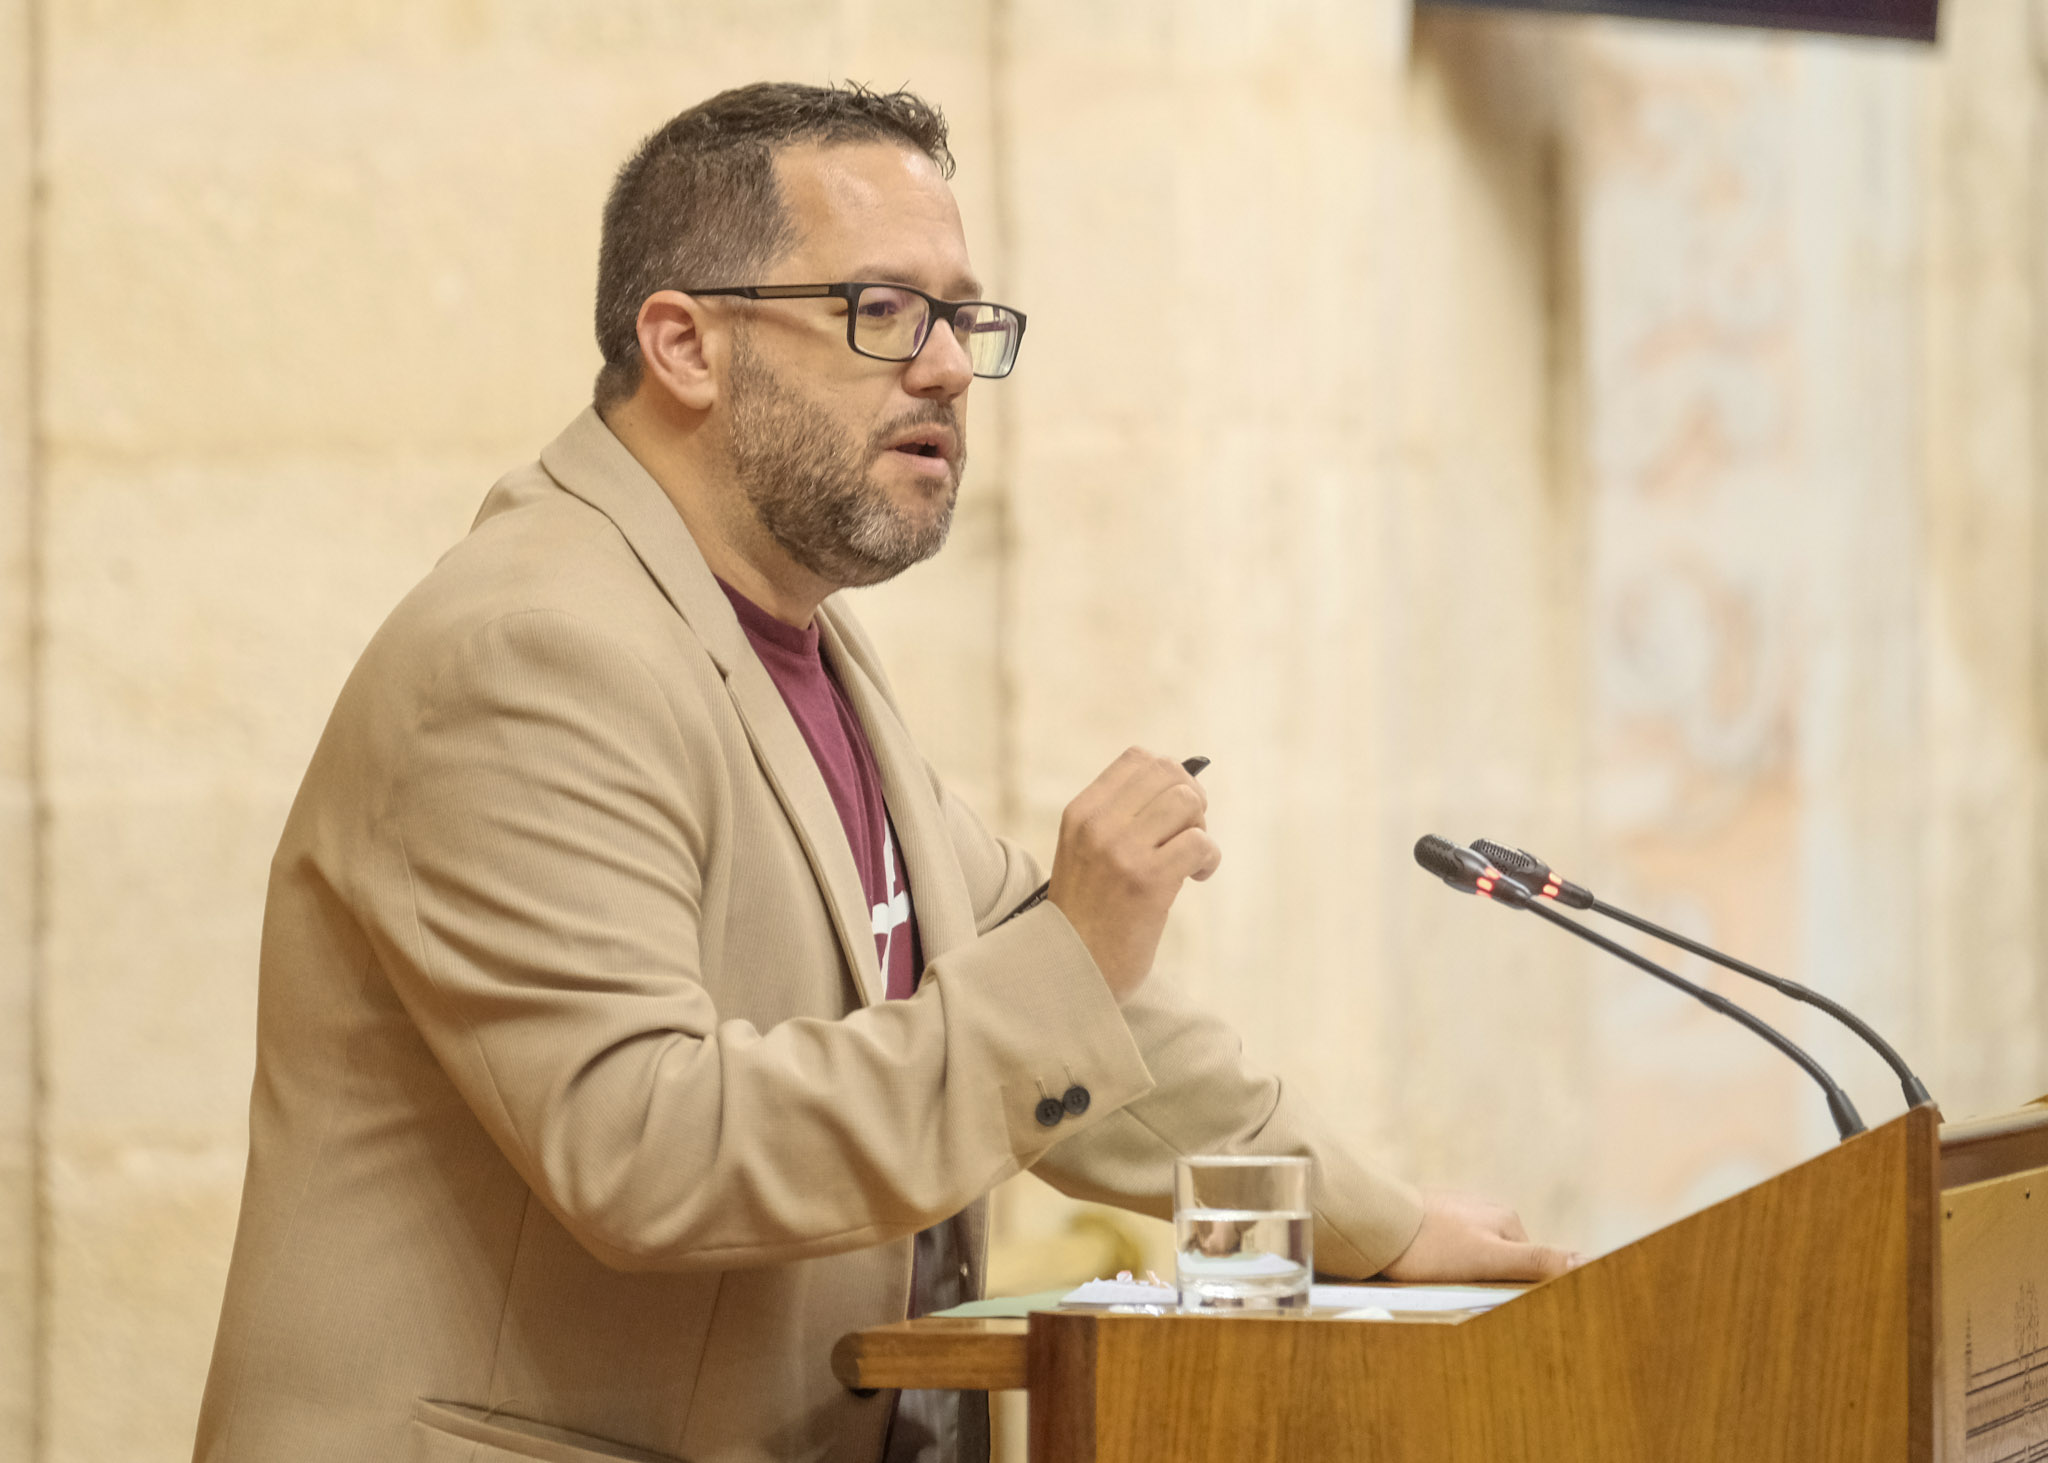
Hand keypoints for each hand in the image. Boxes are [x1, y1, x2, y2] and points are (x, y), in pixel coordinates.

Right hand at [1046, 748, 1221, 1002]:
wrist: (1070, 970)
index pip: (1137, 759)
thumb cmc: (1088, 913)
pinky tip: (1196, 877)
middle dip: (1191, 800)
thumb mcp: (1086, 853)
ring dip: (1201, 829)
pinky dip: (1209, 858)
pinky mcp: (1148, 881)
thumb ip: (1120, 818)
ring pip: (1187, 801)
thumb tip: (1185, 785)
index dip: (1168, 777)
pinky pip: (1200, 843)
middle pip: (1168, 773)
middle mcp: (1098, 824)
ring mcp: (1122, 851)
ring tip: (1190, 858)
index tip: (1172, 810)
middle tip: (1188, 834)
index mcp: (1081, 812)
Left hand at [1378, 1189, 1580, 1282]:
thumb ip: (1536, 1260)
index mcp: (1506, 1218)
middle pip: (1499, 1257)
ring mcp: (1455, 1209)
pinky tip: (1424, 1270)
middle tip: (1465, 1296)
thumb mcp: (1490, 1258)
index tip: (1500, 1304)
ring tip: (1439, 1283)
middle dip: (1488, 1279)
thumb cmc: (1431, 1245)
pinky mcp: (1428, 1216)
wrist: (1373, 1223)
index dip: (1518, 1287)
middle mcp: (1484, 1208)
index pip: (1529, 1263)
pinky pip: (1444, 1245)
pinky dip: (1440, 1260)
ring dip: (1461, 1271)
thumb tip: (1587, 1262)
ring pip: (1470, 1251)